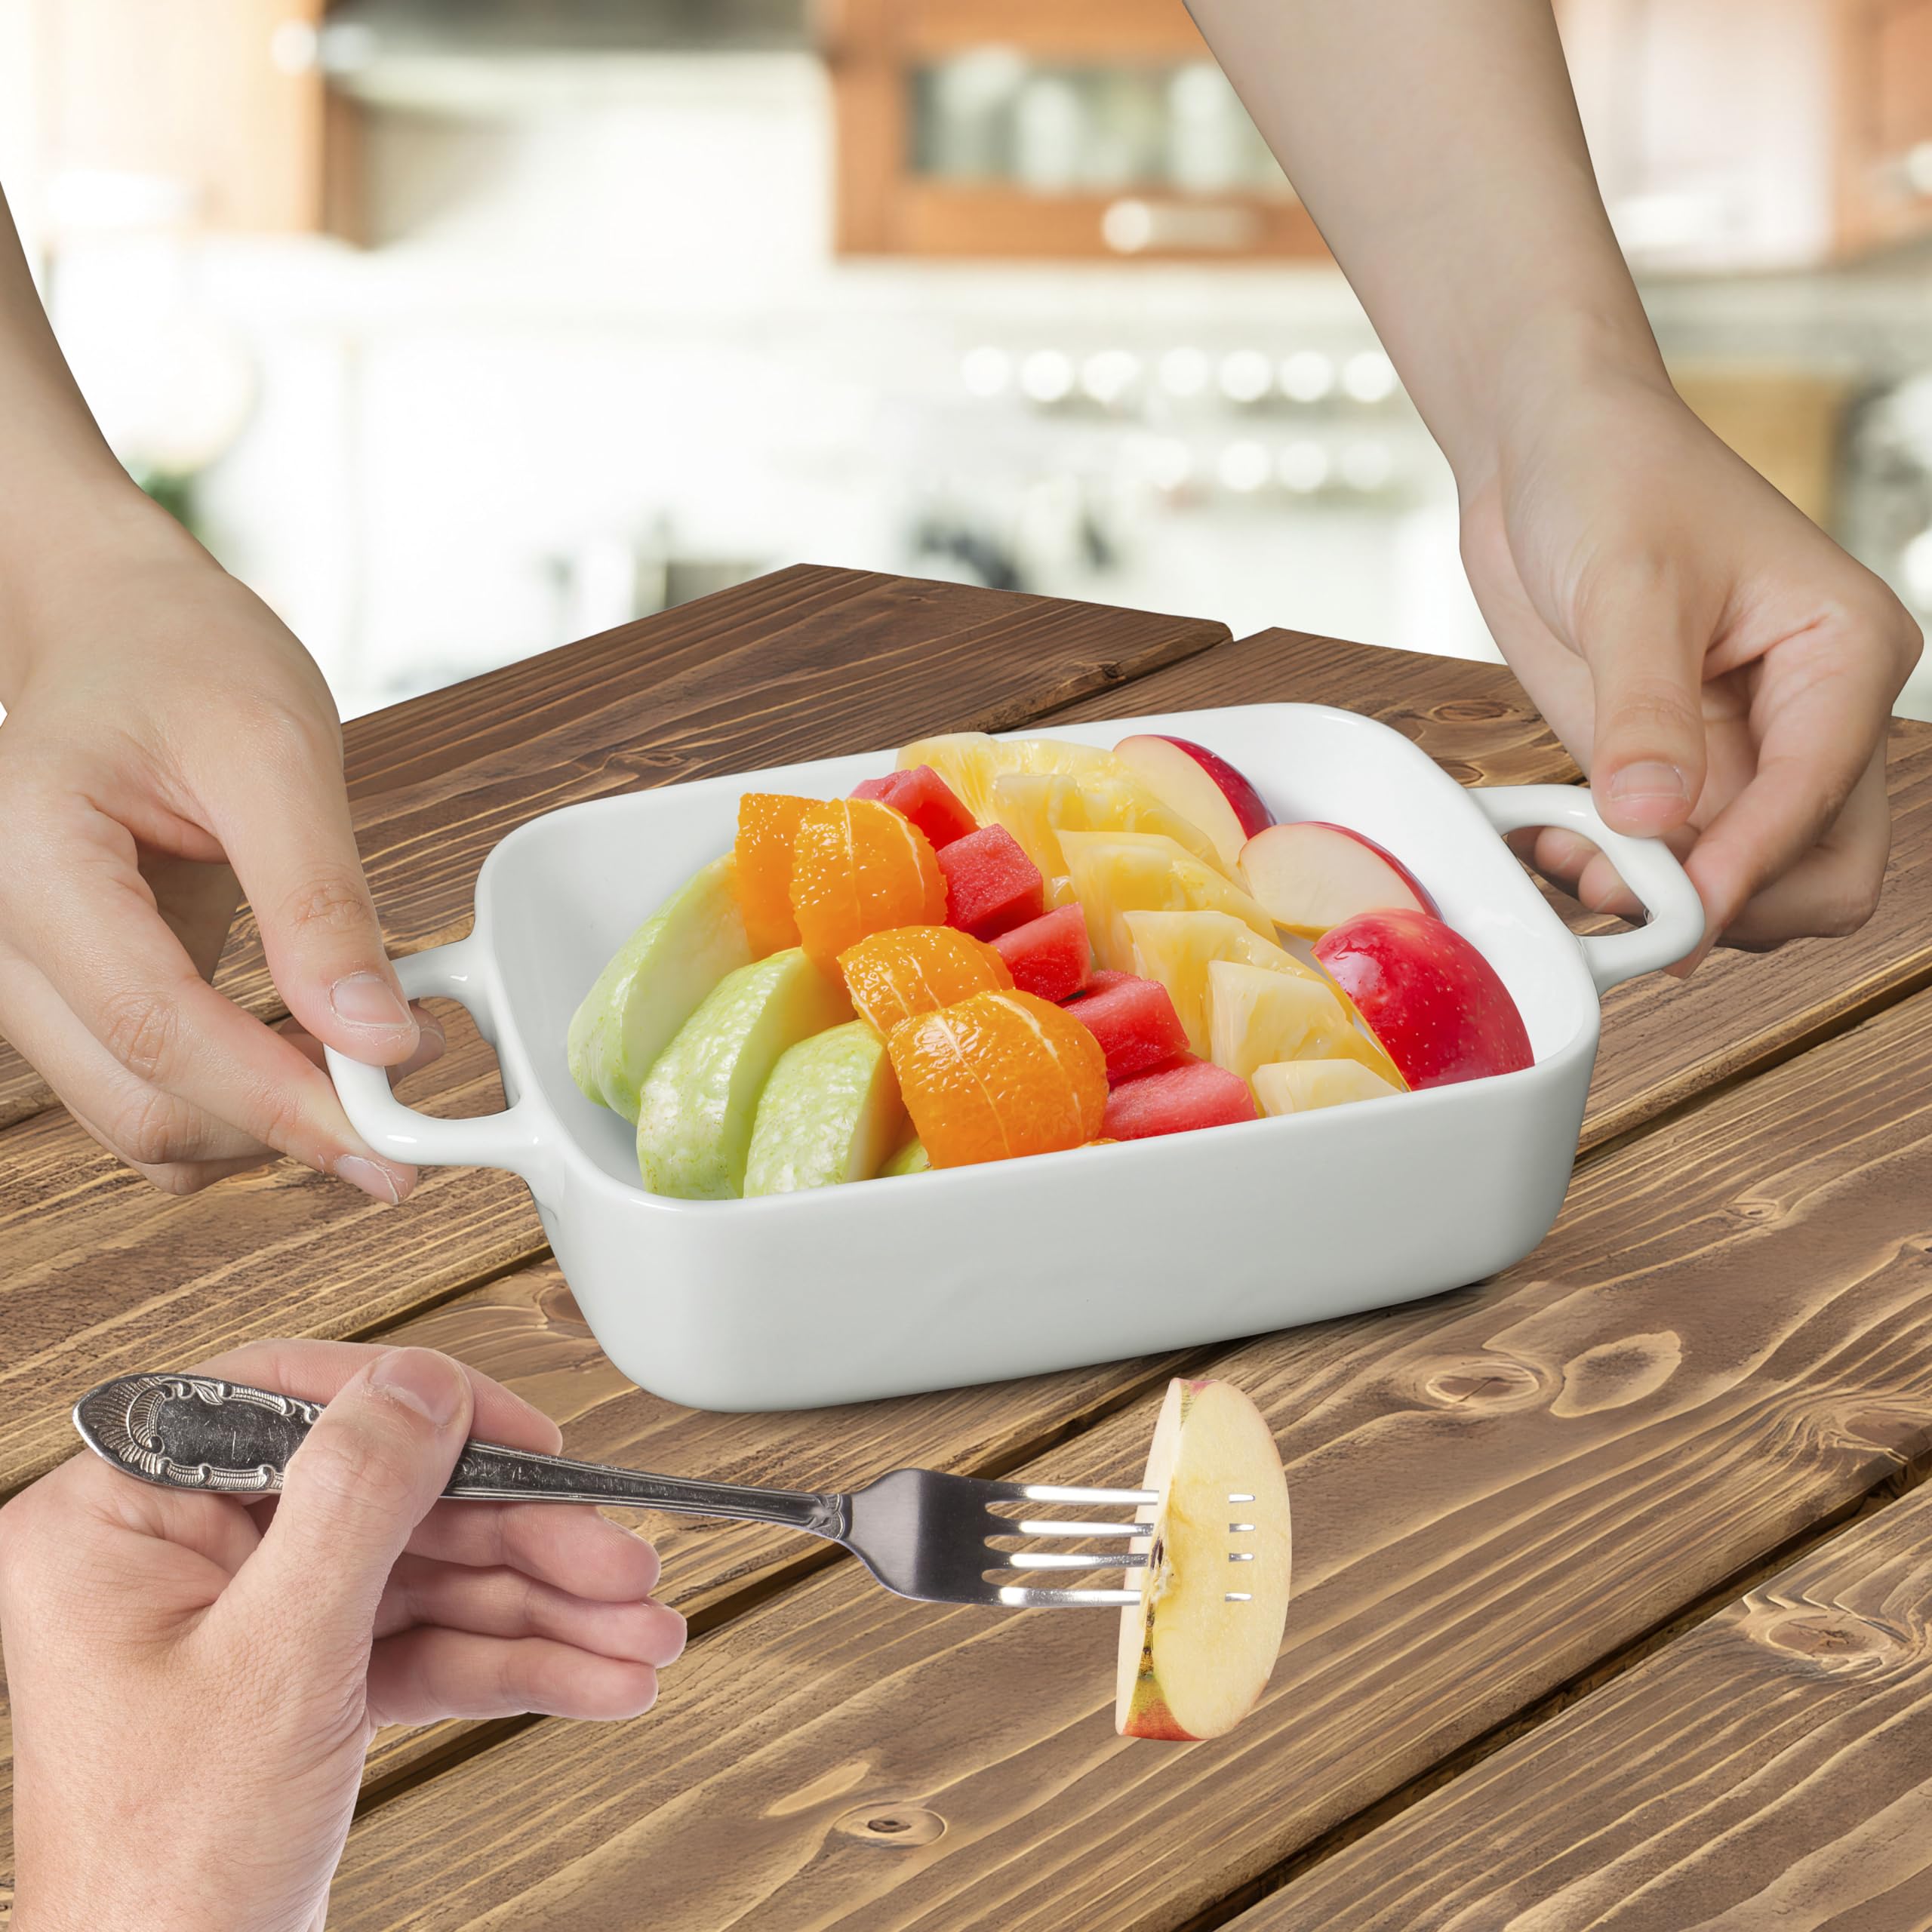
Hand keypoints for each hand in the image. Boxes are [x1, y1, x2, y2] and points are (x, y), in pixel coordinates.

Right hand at [0, 512, 439, 1196]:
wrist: (121, 626)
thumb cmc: (183, 656)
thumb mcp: (275, 750)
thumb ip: (320, 900)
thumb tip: (379, 1040)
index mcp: (33, 859)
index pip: (155, 1027)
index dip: (278, 1101)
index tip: (385, 1138)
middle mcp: (5, 934)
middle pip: (137, 1099)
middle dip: (279, 1127)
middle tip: (406, 1117)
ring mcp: (33, 973)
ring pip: (139, 1115)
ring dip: (263, 1124)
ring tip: (376, 1073)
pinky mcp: (79, 989)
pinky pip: (150, 1085)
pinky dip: (241, 1098)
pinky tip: (322, 1058)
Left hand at [0, 1341, 683, 1931]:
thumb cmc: (159, 1873)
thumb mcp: (273, 1663)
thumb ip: (352, 1505)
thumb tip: (419, 1383)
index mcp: (122, 1521)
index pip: (290, 1404)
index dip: (422, 1413)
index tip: (523, 1438)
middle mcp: (185, 1556)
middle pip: (389, 1498)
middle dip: (522, 1543)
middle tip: (619, 1563)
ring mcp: (250, 1620)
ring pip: (425, 1574)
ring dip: (544, 1608)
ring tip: (640, 1636)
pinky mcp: (303, 1680)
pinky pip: (424, 1643)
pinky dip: (514, 1664)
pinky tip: (596, 1676)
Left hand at [1461, 366, 1922, 966]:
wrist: (1546, 452)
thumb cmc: (1612, 478)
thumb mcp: (1629, 587)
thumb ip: (1645, 711)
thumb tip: (1655, 821)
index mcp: (1844, 656)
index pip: (1822, 799)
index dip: (1750, 866)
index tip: (1677, 909)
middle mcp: (1813, 717)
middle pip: (1818, 875)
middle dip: (1723, 903)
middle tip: (1612, 890)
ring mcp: (1743, 752)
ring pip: (1741, 885)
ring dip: (1660, 900)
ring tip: (1565, 859)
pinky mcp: (1673, 769)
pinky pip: (1667, 863)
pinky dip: (1614, 876)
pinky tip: (1548, 844)